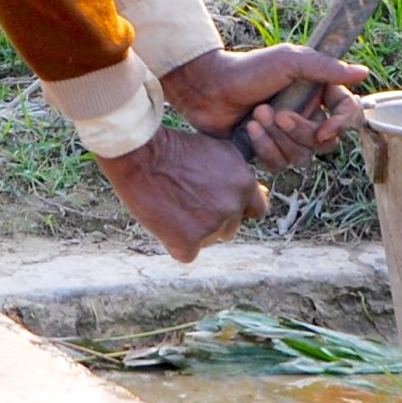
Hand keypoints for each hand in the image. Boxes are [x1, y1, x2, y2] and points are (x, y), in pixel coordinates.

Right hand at [96, 125, 271, 261]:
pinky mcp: (188, 243)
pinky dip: (175, 243)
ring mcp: (212, 226)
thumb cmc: (175, 149)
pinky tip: (163, 221)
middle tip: (187, 201)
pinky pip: (187, 253)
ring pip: (209, 240)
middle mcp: (233, 206)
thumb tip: (260, 193)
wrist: (140, 156)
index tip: (222, 204)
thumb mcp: (218, 151)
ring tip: (173, 207)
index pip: (257, 209)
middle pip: (230, 227)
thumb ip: (238, 176)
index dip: (239, 208)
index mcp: (244, 183)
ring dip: (195, 231)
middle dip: (213, 219)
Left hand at [159, 45, 367, 172]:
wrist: (207, 87)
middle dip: (299, 130)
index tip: (324, 128)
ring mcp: (287, 136)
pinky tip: (248, 131)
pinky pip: (280, 165)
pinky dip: (265, 149)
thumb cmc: (247, 69)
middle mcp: (307, 115)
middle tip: (275, 112)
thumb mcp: (288, 61)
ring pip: (303, 156)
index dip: (341, 124)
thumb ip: (326, 67)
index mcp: (317, 91)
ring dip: (278, 138)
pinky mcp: (269, 151)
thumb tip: (362, 73)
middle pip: (325, 141)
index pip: (347, 112)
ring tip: (256, 116)